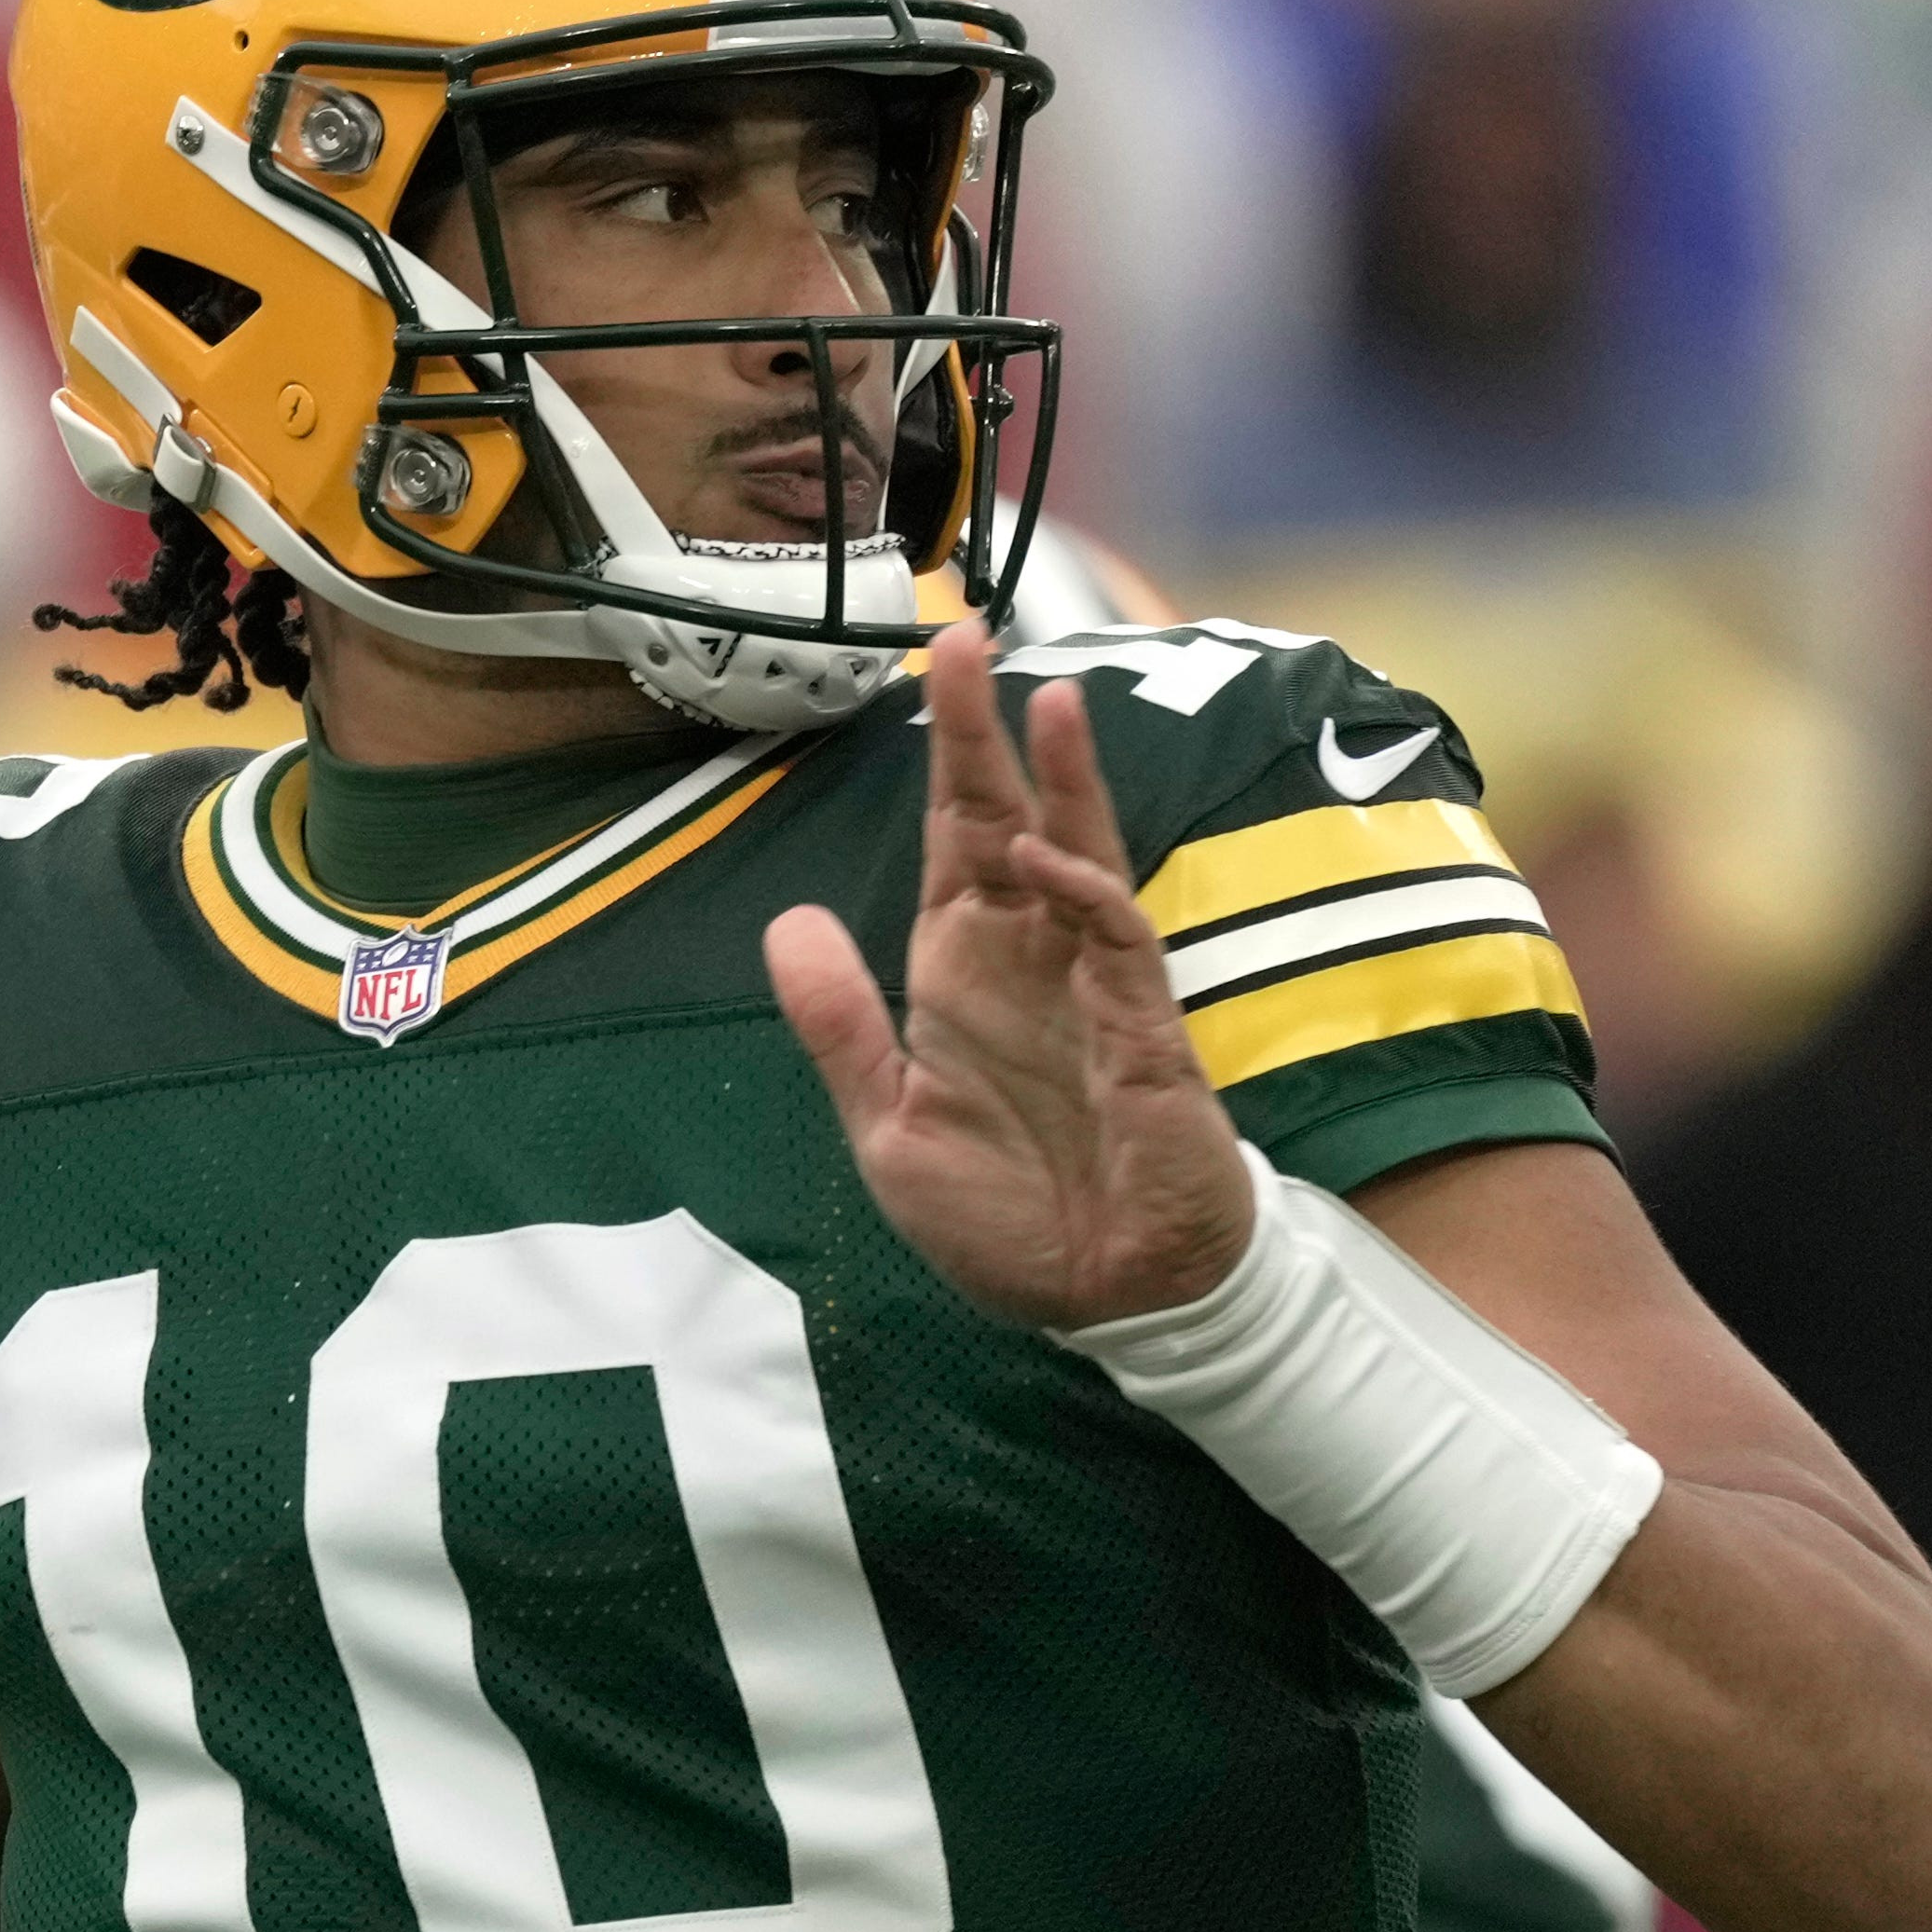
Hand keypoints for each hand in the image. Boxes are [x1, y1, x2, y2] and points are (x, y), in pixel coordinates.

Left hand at [763, 625, 1254, 1329]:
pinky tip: (1047, 854)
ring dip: (1059, 781)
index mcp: (962, 974)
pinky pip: (1117, 941)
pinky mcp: (1141, 1030)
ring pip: (1078, 854)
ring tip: (1040, 693)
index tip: (930, 665)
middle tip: (962, 633)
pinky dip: (1084, 893)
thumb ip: (838, 1024)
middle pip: (1008, 819)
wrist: (1102, 1298)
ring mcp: (1090, 986)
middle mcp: (1027, 960)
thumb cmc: (1008, 1214)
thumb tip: (790, 920)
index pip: (954, 839)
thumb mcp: (885, 1123)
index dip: (945, 756)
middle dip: (985, 733)